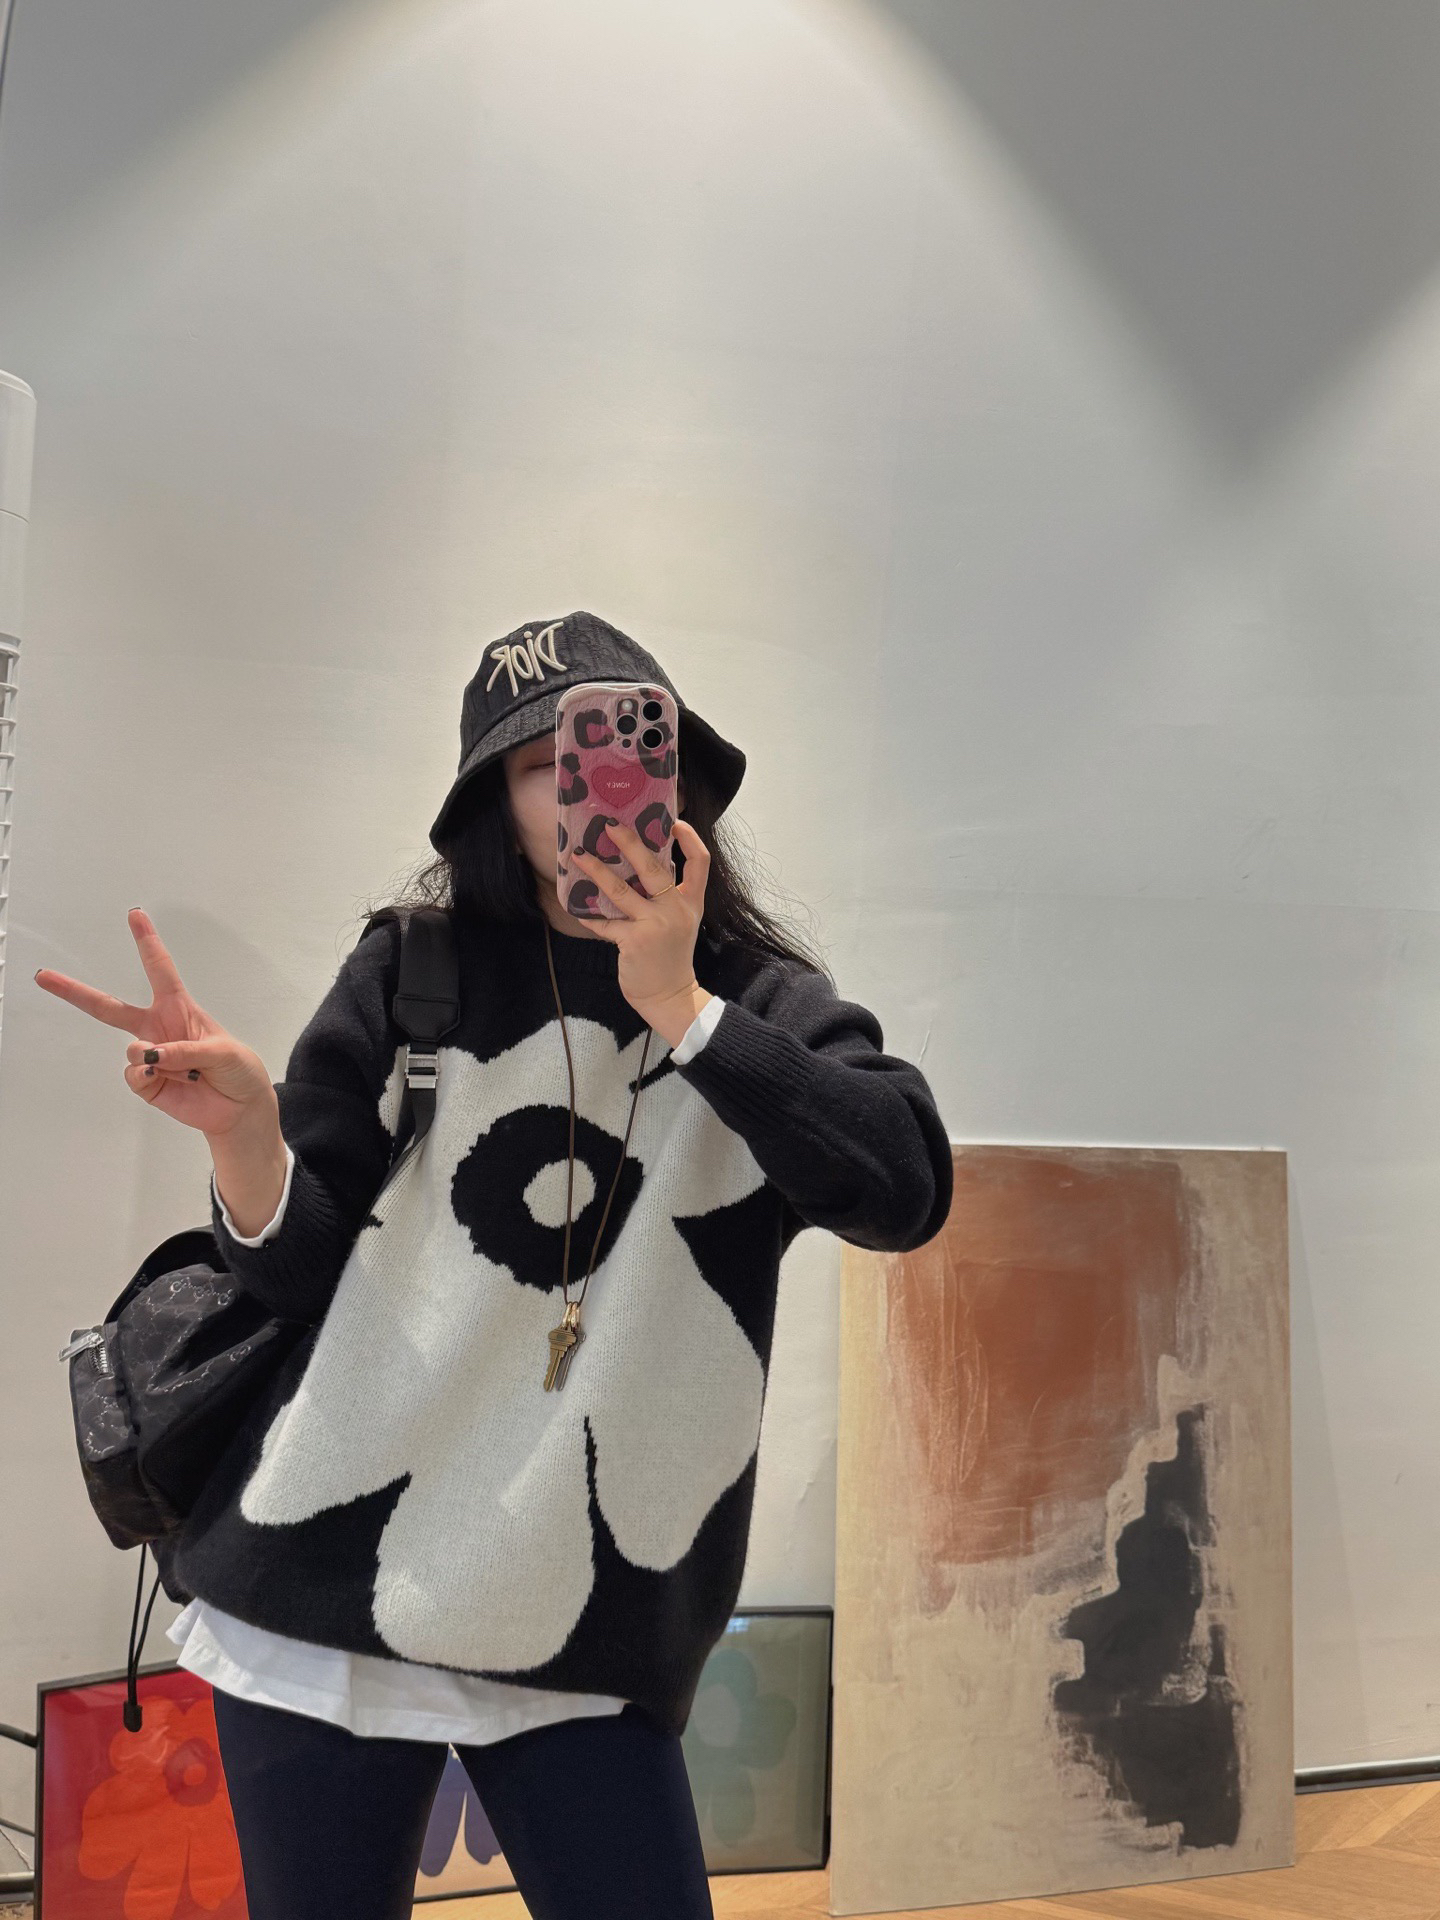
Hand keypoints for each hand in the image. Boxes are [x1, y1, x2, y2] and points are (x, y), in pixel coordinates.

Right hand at [34, 908, 277, 1137]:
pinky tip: (167, 1079)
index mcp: (179, 1009)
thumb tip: (151, 1055)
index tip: (135, 915)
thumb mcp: (223, 1051)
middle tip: (44, 977)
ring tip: (185, 1069)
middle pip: (109, 1007)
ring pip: (132, 1049)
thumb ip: (188, 1050)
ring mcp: (150, 1056)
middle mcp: (158, 1029)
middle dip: (76, 992)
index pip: (160, 970)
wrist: (239, 1109)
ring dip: (155, 1057)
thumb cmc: (237, 1070)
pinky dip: (148, 1076)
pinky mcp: (147, 1082)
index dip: (147, 942)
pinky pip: (135, 1075)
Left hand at [571, 819, 712, 1036]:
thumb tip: (639, 866)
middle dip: (630, 843)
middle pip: (653, 867)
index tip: (675, 821)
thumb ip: (668, 897)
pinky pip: (605, 922)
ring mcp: (655, 925)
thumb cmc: (670, 956)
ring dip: (597, 871)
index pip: (700, 863)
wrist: (670, 995)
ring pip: (621, 890)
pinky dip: (589, 915)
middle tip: (610, 825)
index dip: (690, 839)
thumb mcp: (680, 922)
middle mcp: (676, 910)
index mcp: (691, 902)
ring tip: (579, 856)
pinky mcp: (634, 941)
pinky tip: (575, 907)